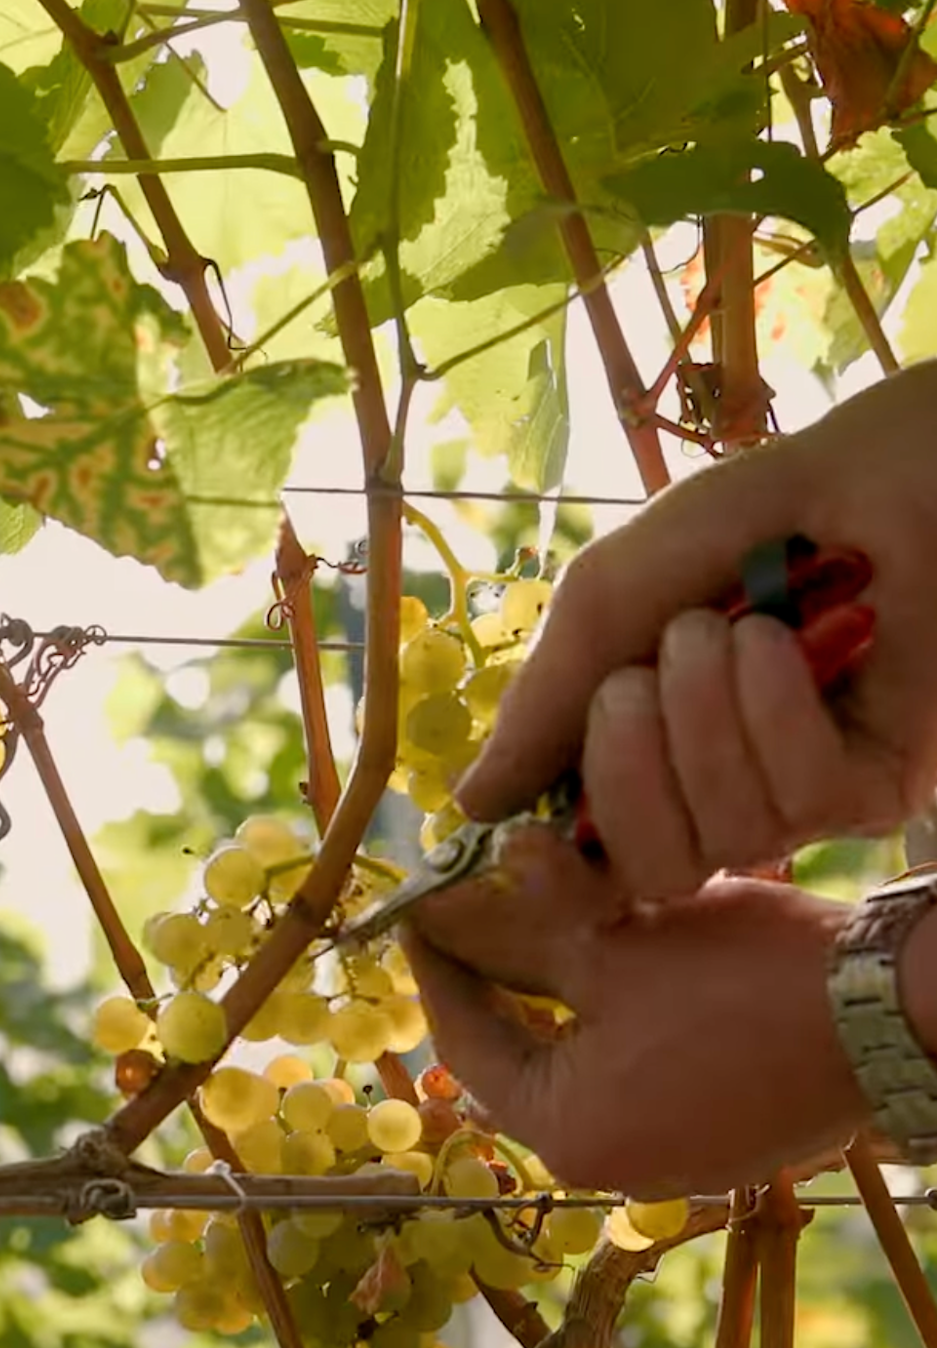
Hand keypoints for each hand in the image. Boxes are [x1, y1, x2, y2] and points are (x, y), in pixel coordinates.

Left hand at [399, 825, 866, 1197]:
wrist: (892, 1012)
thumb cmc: (740, 981)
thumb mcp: (608, 943)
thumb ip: (513, 932)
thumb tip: (441, 909)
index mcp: (566, 1133)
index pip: (468, 1042)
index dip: (437, 968)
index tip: (418, 911)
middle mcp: (610, 1165)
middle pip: (520, 1057)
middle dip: (498, 978)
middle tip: (470, 911)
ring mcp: (669, 1157)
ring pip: (580, 1060)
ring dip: (559, 992)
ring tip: (537, 918)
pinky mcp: (717, 1136)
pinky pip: (635, 1073)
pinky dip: (613, 1018)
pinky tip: (610, 958)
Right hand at [455, 365, 936, 899]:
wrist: (872, 474)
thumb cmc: (747, 518)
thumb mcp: (609, 595)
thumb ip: (542, 700)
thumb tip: (469, 805)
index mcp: (646, 750)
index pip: (592, 863)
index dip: (556, 873)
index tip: (525, 846)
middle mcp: (721, 789)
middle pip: (646, 869)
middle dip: (622, 771)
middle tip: (635, 681)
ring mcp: (802, 796)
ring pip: (723, 836)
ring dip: (705, 716)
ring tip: (726, 630)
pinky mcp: (877, 786)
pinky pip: (803, 798)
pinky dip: (778, 711)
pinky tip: (791, 641)